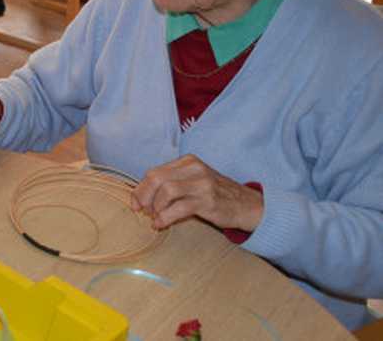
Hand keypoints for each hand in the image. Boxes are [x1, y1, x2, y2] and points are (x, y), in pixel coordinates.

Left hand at [129, 154, 263, 231]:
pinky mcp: (208, 201)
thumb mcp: (193, 181)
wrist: (248, 205)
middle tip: (142, 211)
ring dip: (155, 207)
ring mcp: (202, 184)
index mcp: (188, 162)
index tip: (135, 202)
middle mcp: (194, 169)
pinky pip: (179, 208)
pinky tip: (161, 223)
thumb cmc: (215, 194)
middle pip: (156, 178)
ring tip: (155, 218)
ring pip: (166, 191)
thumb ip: (171, 183)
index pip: (154, 172)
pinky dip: (165, 217)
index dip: (140, 188)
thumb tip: (142, 196)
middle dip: (144, 196)